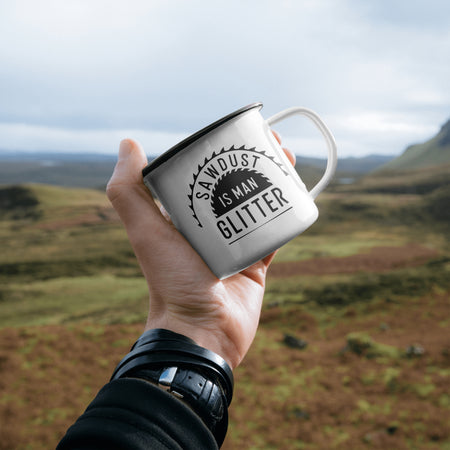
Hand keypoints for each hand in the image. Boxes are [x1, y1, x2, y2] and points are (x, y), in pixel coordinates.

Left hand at [106, 136, 294, 368]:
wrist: (203, 330)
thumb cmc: (172, 280)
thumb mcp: (146, 231)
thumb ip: (129, 192)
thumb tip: (128, 144)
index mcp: (184, 217)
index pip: (205, 173)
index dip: (224, 150)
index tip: (241, 133)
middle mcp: (209, 228)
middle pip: (237, 185)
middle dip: (257, 161)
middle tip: (275, 146)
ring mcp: (234, 244)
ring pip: (259, 205)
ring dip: (275, 183)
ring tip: (290, 163)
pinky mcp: (256, 262)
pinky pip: (274, 234)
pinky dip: (285, 216)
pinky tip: (297, 195)